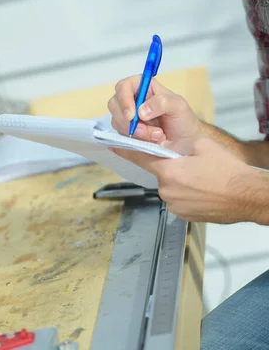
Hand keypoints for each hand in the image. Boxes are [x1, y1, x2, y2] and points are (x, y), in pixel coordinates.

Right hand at [108, 76, 202, 145]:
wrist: (186, 143)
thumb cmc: (183, 119)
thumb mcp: (178, 106)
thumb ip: (161, 103)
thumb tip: (141, 111)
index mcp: (144, 87)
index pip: (124, 86)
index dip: (124, 99)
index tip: (132, 115)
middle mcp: (132, 100)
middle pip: (115, 104)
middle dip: (128, 121)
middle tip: (145, 131)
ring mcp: (128, 117)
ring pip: (117, 122)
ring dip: (135, 132)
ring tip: (157, 136)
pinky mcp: (127, 132)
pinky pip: (121, 135)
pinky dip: (134, 140)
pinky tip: (151, 142)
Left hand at [111, 137, 260, 222]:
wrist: (246, 196)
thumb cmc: (227, 171)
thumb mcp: (200, 146)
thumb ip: (176, 145)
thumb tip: (165, 147)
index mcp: (169, 170)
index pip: (140, 157)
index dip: (124, 149)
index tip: (111, 143)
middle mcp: (167, 190)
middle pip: (159, 172)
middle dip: (170, 166)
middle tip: (190, 164)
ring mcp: (175, 205)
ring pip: (169, 186)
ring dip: (179, 181)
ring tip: (201, 179)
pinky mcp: (183, 215)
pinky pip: (177, 199)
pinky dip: (186, 193)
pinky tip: (202, 189)